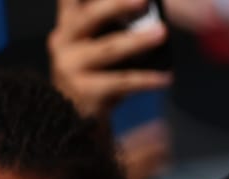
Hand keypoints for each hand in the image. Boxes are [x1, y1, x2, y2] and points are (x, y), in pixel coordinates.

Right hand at [48, 0, 171, 120]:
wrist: (74, 117)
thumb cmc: (94, 71)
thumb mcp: (96, 41)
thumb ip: (111, 20)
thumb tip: (147, 4)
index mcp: (68, 24)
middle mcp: (63, 42)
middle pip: (90, 17)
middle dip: (117, 5)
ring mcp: (70, 67)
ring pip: (107, 49)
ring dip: (137, 41)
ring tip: (162, 34)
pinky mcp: (84, 91)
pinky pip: (121, 81)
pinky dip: (146, 79)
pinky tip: (165, 77)